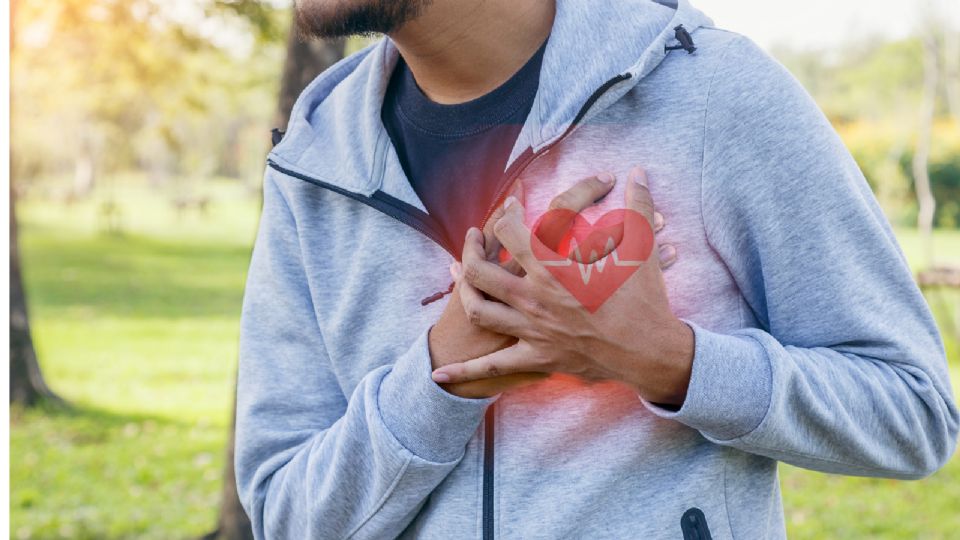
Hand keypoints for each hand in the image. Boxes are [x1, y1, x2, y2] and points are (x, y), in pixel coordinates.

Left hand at [431, 166, 692, 404]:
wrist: (650, 351)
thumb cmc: (644, 300)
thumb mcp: (642, 248)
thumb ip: (637, 206)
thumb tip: (639, 172)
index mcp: (554, 268)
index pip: (511, 233)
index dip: (506, 214)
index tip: (510, 207)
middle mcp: (534, 298)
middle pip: (480, 270)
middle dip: (470, 248)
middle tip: (473, 237)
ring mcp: (531, 330)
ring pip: (479, 309)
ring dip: (463, 291)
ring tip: (459, 276)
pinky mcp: (536, 357)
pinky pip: (493, 366)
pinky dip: (464, 371)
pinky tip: (438, 374)